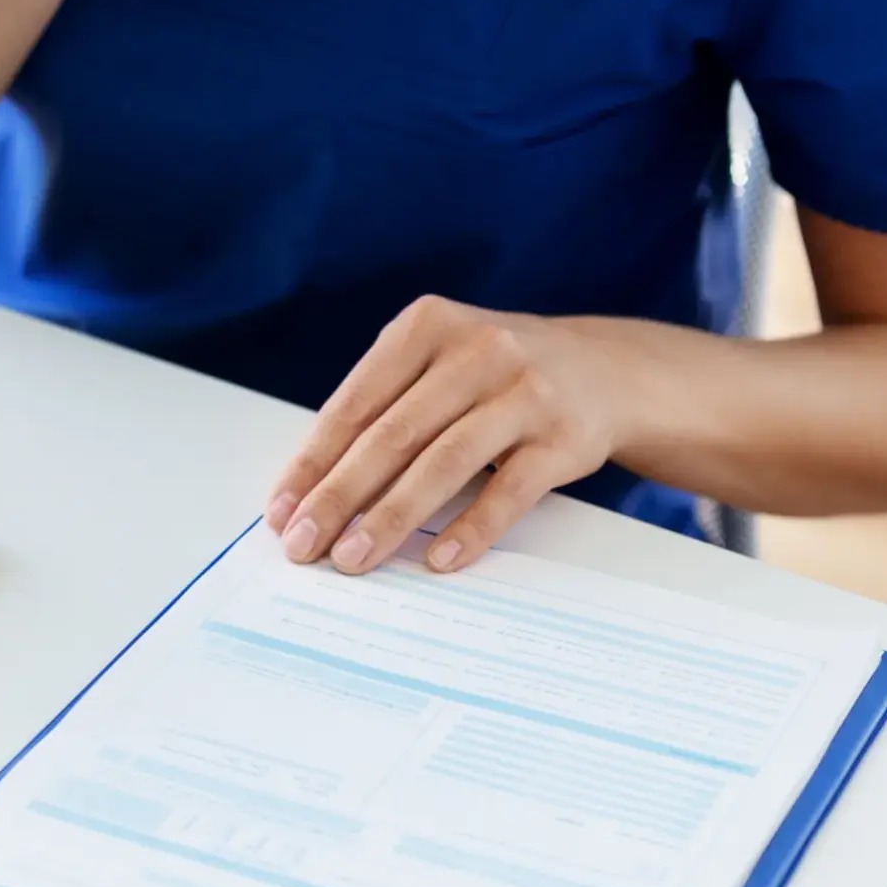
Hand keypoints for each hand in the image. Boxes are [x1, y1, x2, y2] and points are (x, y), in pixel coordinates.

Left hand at [263, 299, 628, 575]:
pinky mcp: (564, 438)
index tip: (282, 510)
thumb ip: (385, 406)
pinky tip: (438, 560)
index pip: (356, 402)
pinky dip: (470, 528)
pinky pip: (509, 490)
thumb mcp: (439, 361)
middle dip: (340, 496)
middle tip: (304, 545)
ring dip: (392, 517)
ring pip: (444, 462)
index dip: (314, 459)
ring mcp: (524, 392)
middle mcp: (475, 350)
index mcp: (426, 326)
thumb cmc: (494, 373)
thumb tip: (313, 486)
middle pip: (393, 434)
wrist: (605, 370)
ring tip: (354, 558)